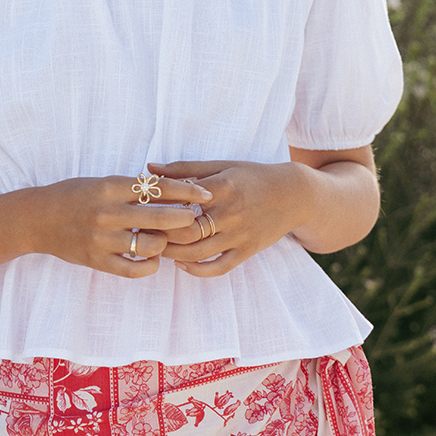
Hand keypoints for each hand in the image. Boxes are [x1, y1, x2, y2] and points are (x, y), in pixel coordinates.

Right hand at [28, 174, 213, 277]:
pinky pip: (134, 270)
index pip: (158, 188)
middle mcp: (107, 213)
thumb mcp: (101, 183)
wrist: (37, 219)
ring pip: (151, 246)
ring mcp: (102, 240)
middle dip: (186, 219)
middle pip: (161, 218)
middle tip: (196, 219)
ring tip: (166, 240)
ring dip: (166, 244)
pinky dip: (150, 266)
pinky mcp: (97, 261)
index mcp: (110, 187)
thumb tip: (173, 189)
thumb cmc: (73, 196)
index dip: (186, 191)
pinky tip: (154, 260)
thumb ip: (132, 187)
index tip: (205, 193)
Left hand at [147, 160, 311, 276]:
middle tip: (143, 233)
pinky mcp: (247, 251)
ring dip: (173, 254)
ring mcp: (239, 235)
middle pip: (186, 231)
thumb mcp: (222, 166)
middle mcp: (230, 213)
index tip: (140, 209)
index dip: (158, 207)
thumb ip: (184, 169)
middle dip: (161, 234)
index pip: (181, 201)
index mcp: (222, 188)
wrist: (294, 194)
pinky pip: (219, 267)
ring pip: (198, 252)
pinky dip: (197, 270)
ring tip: (158, 249)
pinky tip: (182, 264)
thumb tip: (150, 168)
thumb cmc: (253, 176)